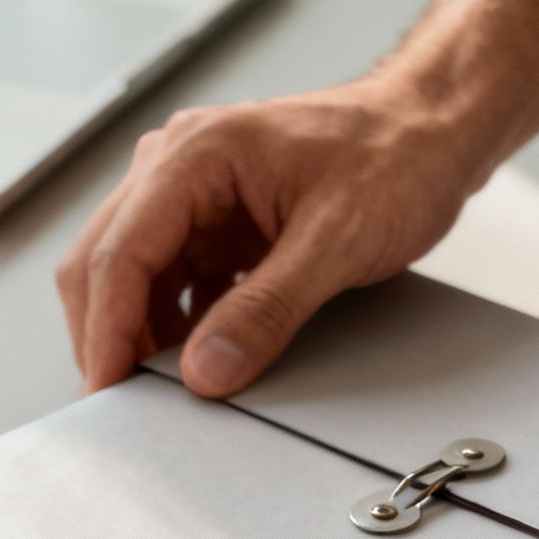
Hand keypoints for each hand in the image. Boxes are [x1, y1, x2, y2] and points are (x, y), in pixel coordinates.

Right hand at [56, 0, 538, 396]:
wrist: (433, 131)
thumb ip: (266, 310)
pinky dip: (175, 324)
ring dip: (141, 333)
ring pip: (133, 277)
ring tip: (165, 389)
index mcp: (194, 155)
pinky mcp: (215, 220)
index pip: (117, 254)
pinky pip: (172, 280)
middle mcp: (178, 166)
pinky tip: (198, 357)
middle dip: (110, 337)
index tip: (108, 393)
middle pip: (104, 264)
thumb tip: (205, 371)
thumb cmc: (395, 157)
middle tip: (126, 407)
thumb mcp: (337, 241)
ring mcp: (193, 194)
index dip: (106, 332)